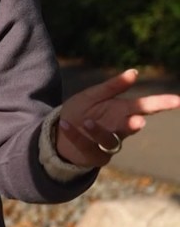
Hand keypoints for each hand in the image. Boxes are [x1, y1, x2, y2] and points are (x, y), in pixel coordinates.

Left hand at [56, 69, 179, 167]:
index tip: (177, 100)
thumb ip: (112, 87)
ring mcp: (107, 143)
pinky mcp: (93, 155)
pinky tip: (65, 125)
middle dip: (133, 124)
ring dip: (99, 131)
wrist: (59, 133)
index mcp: (122, 111)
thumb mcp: (93, 96)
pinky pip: (85, 146)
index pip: (145, 107)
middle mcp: (118, 128)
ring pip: (109, 139)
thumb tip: (134, 72)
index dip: (162, 103)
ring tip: (86, 122)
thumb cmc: (81, 112)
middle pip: (130, 126)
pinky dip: (75, 135)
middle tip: (138, 121)